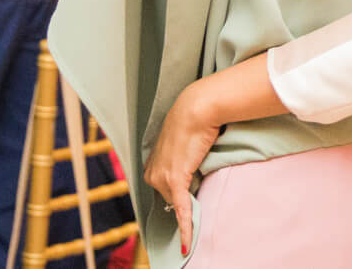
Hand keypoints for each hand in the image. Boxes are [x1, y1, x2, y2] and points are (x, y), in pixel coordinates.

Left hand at [145, 82, 220, 256]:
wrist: (197, 107)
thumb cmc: (194, 117)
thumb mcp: (182, 138)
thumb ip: (181, 153)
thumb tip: (190, 161)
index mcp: (151, 162)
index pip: (164, 186)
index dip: (177, 192)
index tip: (184, 202)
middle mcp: (152, 171)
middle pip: (170, 195)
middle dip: (184, 196)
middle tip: (200, 188)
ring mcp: (162, 177)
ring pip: (178, 201)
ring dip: (188, 208)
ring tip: (197, 208)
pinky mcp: (175, 180)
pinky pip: (182, 209)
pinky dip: (185, 227)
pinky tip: (186, 244)